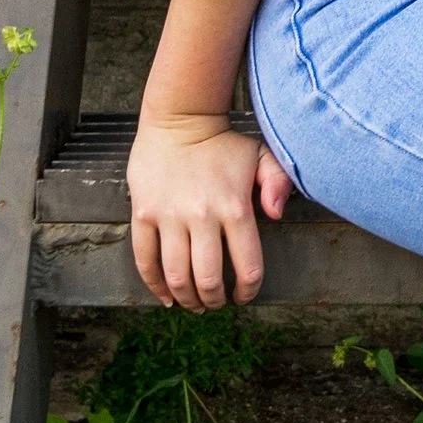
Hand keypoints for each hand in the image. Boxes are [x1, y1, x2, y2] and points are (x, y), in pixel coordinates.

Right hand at [128, 111, 290, 309]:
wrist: (179, 118)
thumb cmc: (222, 142)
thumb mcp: (261, 155)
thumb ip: (277, 184)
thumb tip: (277, 215)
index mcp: (235, 208)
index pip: (247, 267)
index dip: (248, 290)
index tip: (244, 296)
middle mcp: (202, 216)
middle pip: (207, 279)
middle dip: (215, 300)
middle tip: (216, 303)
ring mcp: (169, 216)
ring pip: (176, 275)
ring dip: (187, 299)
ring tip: (194, 304)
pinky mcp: (144, 214)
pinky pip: (145, 259)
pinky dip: (155, 285)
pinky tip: (166, 296)